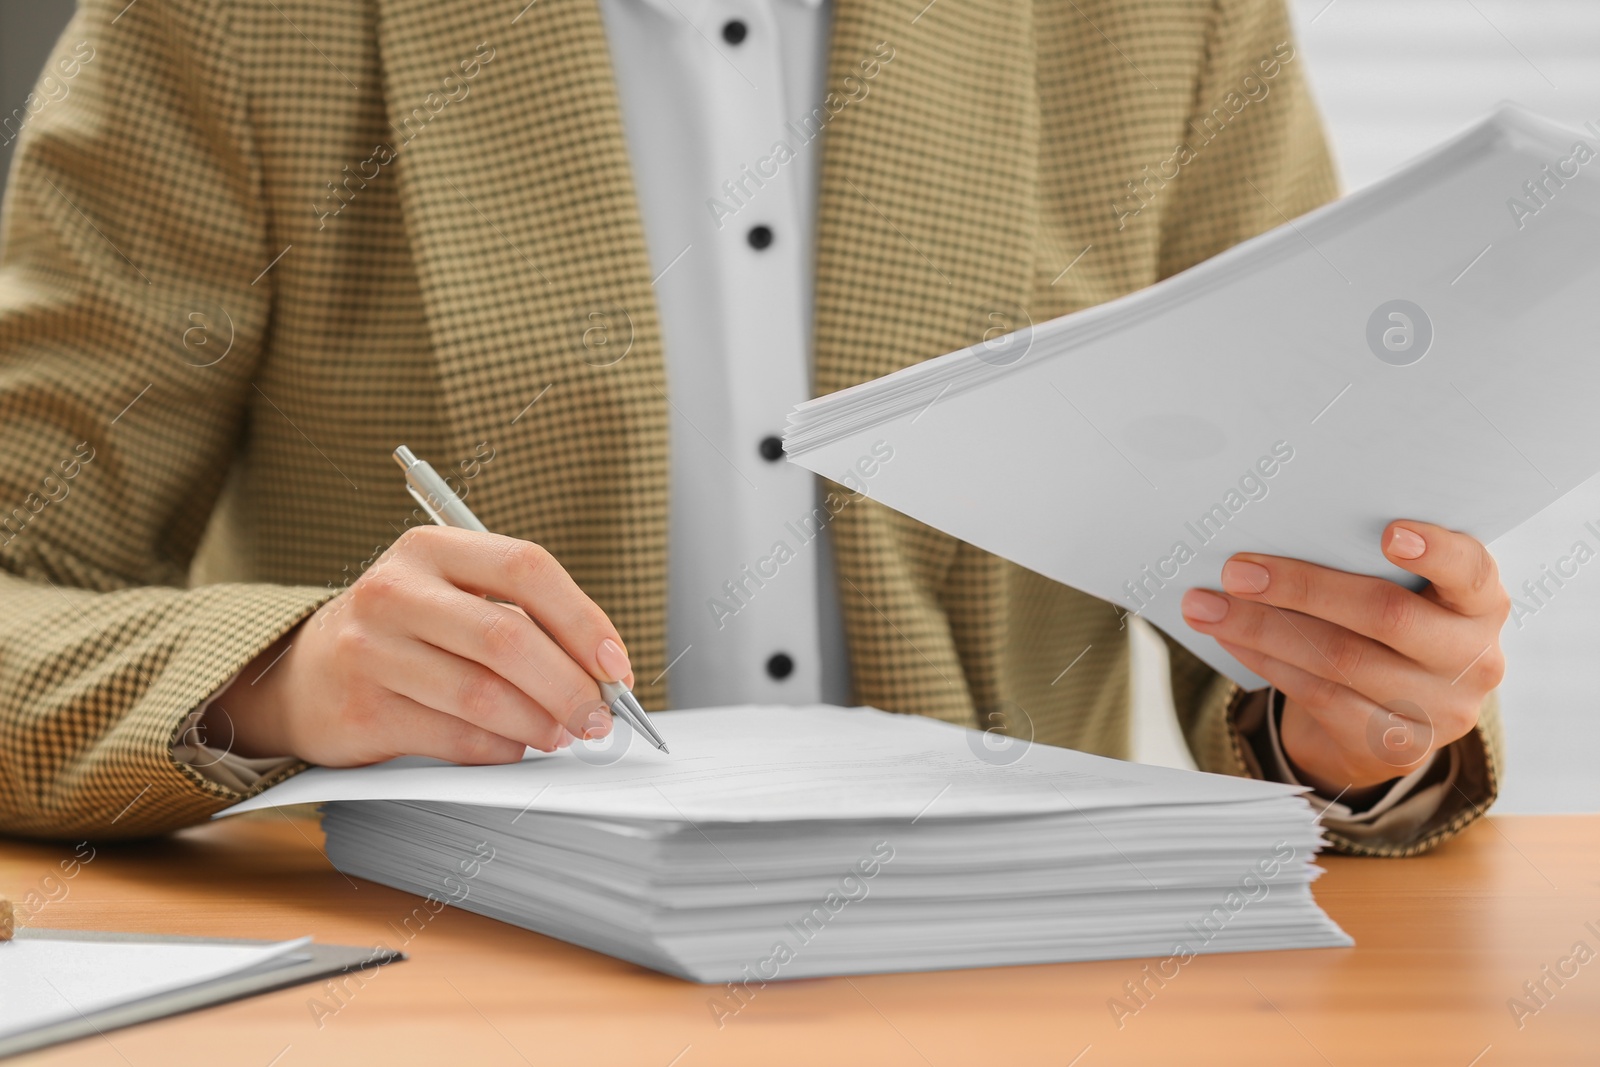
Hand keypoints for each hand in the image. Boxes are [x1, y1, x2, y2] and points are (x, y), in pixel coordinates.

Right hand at [209, 525, 635, 765]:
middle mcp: (397, 591)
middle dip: (569, 685)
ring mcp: (371, 650)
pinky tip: (513, 746)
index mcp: (432, 548)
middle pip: (508, 637)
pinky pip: (454, 738)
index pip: (526, 568)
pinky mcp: (361, 710)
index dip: (582, 619)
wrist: (303, 674)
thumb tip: (601, 672)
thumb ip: (521, 618)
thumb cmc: (404, 633)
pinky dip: (499, 749)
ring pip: (483, 695)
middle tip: (598, 717)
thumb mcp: (451, 597)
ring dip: (540, 724)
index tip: (615, 664)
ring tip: (562, 734)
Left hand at [1179, 521, 1507, 796]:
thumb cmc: (1388, 630)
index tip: (1389, 532)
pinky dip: (1266, 662)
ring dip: (1262, 629)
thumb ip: (1365, 567)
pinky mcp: (1398, 748)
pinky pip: (1321, 697)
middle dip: (1301, 588)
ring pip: (1340, 660)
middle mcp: (1474, 658)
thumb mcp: (1403, 594)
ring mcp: (1441, 711)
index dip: (1436, 552)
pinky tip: (1231, 639)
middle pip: (1385, 615)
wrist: (1396, 717)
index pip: (1471, 570)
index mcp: (1480, 603)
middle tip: (1236, 571)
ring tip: (1207, 606)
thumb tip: (1270, 537)